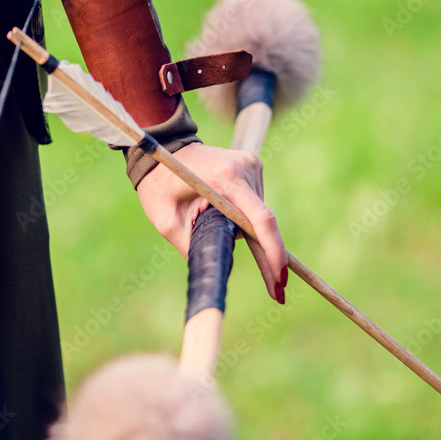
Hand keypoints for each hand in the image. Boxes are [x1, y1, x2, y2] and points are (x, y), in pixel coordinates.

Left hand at [136, 142, 288, 302]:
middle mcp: (244, 168)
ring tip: (210, 220)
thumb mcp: (167, 222)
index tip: (280, 280)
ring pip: (259, 213)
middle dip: (267, 255)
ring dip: (246, 230)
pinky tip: (221, 211)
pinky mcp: (252, 164)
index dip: (273, 252)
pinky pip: (254, 201)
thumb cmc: (160, 186)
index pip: (260, 220)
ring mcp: (251, 164)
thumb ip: (192, 247)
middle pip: (262, 222)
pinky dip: (245, 216)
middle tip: (275, 290)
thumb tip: (218, 273)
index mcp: (224, 180)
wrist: (164, 149)